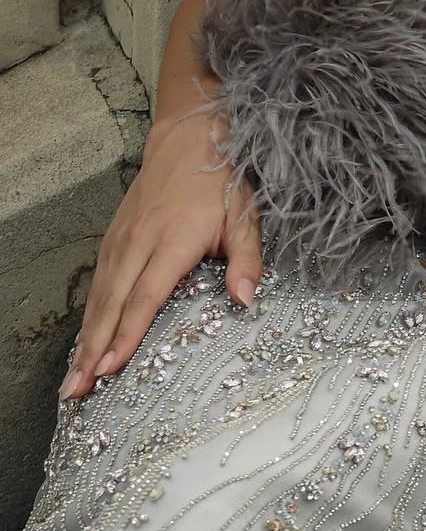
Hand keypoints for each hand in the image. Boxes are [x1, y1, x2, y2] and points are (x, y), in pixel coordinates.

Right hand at [58, 109, 263, 400]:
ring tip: (73, 378)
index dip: (128, 333)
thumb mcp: (244, 215)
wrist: (188, 139)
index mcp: (174, 239)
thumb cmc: (221, 182)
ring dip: (84, 338)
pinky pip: (98, 282)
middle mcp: (140, 241)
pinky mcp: (114, 236)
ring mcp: (122, 238)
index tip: (111, 367)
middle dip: (93, 350)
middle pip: (112, 303)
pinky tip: (84, 340)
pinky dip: (88, 314)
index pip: (147, 295)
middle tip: (77, 391)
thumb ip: (247, 257)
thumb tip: (247, 298)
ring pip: (99, 295)